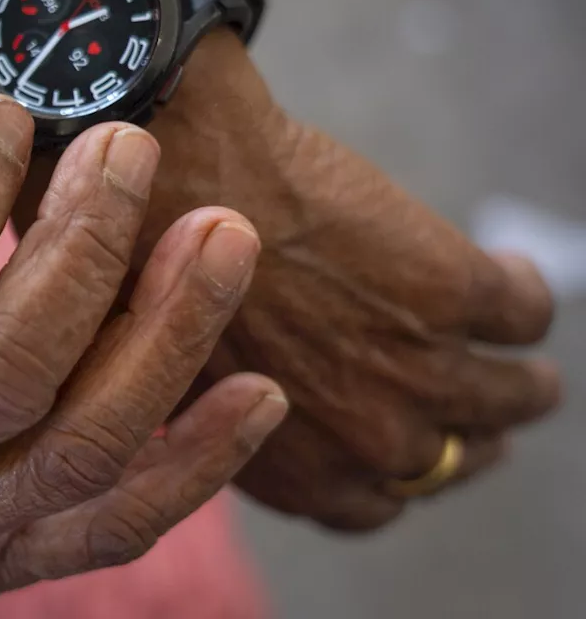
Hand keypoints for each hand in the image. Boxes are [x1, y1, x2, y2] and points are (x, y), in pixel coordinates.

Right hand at [0, 53, 286, 612]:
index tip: (5, 117)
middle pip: (4, 375)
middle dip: (81, 253)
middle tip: (127, 151)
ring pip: (80, 452)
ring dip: (165, 340)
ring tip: (223, 238)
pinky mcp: (4, 568)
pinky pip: (113, 529)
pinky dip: (196, 466)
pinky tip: (259, 393)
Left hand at [15, 29, 560, 530]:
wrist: (183, 179)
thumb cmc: (159, 267)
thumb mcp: (189, 384)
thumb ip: (239, 412)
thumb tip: (262, 405)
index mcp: (295, 471)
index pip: (373, 504)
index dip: (391, 468)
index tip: (400, 433)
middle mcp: (368, 441)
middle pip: (455, 457)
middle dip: (467, 427)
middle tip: (472, 387)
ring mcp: (419, 370)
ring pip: (516, 394)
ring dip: (523, 374)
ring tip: (515, 346)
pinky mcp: (454, 292)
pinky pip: (524, 313)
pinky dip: (523, 291)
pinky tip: (504, 271)